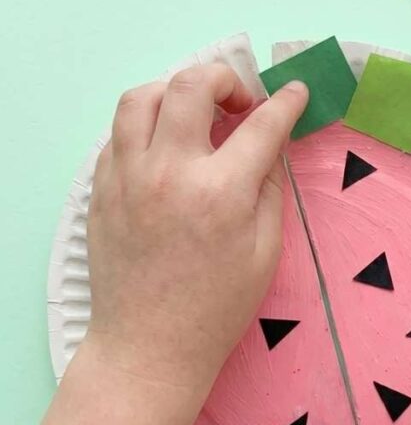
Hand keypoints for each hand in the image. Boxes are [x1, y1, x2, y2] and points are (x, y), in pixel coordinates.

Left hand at [84, 63, 307, 400]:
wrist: (150, 345)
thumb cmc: (217, 308)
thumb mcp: (265, 252)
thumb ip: (270, 187)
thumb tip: (270, 143)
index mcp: (221, 192)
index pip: (261, 124)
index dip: (285, 101)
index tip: (294, 92)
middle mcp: (170, 172)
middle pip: (192, 86)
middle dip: (224, 79)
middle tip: (239, 103)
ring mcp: (127, 177)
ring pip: (142, 96)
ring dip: (175, 92)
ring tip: (194, 115)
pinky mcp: (100, 188)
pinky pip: (119, 133)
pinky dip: (147, 126)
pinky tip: (165, 148)